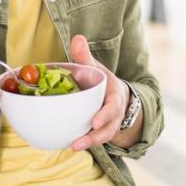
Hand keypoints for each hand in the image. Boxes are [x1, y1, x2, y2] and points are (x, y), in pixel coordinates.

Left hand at [69, 34, 130, 151]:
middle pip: (108, 128)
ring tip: (73, 146)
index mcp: (114, 97)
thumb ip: (85, 56)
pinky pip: (94, 140)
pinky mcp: (100, 133)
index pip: (113, 107)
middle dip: (95, 136)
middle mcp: (114, 114)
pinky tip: (68, 144)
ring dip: (88, 143)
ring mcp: (108, 125)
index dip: (105, 115)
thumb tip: (77, 38)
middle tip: (78, 142)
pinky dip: (84, 143)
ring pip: (102, 137)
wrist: (116, 97)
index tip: (95, 121)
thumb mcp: (97, 68)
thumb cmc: (103, 82)